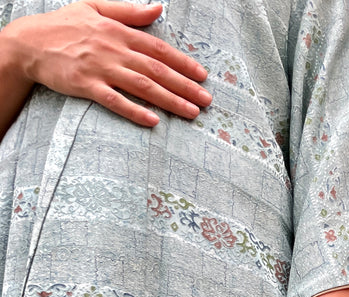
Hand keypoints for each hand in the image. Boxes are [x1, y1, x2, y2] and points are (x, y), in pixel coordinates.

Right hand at [1, 1, 210, 127]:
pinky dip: (135, 111)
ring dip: (170, 100)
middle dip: (185, 85)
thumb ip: (128, 11)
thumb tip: (158, 7)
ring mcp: (100, 68)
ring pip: (142, 86)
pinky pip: (115, 101)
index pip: (158, 49)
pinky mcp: (87, 86)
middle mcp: (113, 50)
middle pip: (156, 70)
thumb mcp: (95, 7)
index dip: (183, 63)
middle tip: (207, 100)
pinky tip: (154, 121)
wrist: (29, 42)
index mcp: (118, 32)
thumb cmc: (63, 25)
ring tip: (191, 112)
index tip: (202, 75)